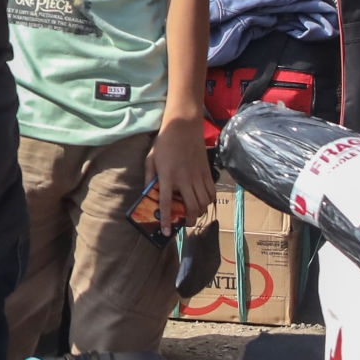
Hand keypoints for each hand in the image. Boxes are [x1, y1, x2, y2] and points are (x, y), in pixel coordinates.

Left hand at [150, 114, 216, 228]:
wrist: (184, 126)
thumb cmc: (164, 142)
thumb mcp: (151, 159)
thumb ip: (149, 178)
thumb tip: (148, 194)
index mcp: (168, 176)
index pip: (166, 203)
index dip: (166, 221)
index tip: (166, 233)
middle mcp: (184, 179)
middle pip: (191, 207)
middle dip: (189, 220)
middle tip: (185, 224)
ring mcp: (198, 176)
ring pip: (204, 202)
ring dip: (200, 212)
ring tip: (194, 213)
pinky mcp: (207, 172)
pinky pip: (212, 192)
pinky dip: (209, 201)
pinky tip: (204, 201)